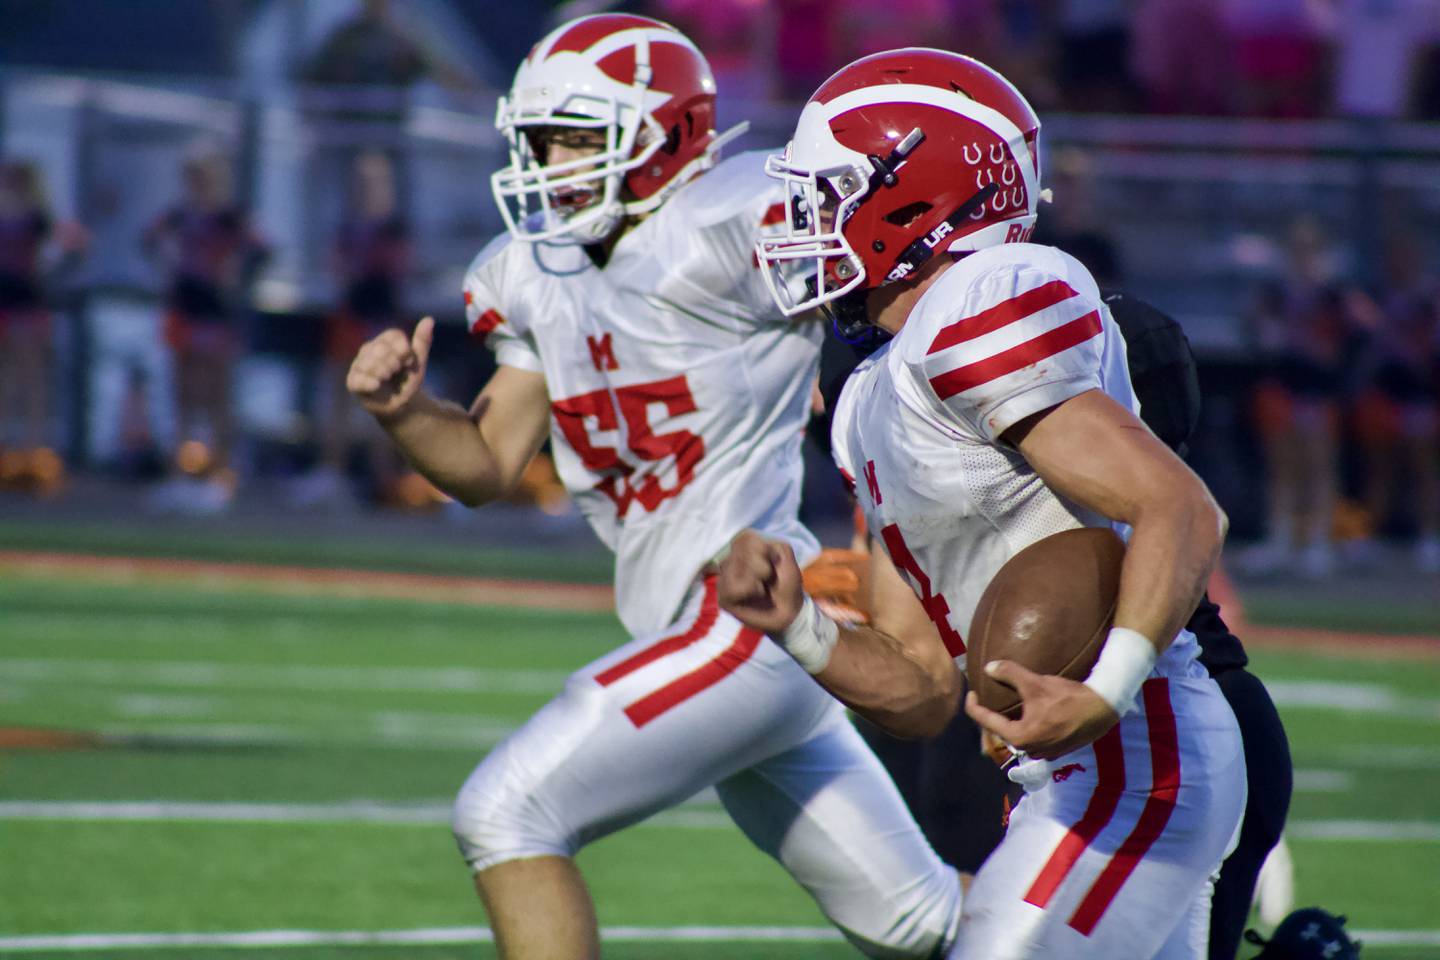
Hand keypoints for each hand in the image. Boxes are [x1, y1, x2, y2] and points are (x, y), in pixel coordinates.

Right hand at [346, 317, 433, 419]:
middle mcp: (369, 350)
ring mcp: (359, 365)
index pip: (392, 335)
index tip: (409, 362)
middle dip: (393, 361)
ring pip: (369, 362)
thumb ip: (422, 342)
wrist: (402, 405)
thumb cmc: (408, 381)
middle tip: (396, 371)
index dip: (403, 349)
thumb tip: (429, 319)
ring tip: (387, 378)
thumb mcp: (418, 363)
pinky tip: (377, 385)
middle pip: (380, 348)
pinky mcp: (353, 382)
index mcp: (384, 342)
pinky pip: (358, 379)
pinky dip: (369, 382)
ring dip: (383, 371)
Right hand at [717, 530, 804, 635]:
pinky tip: (755, 595)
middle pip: (741, 552)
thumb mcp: (785, 556)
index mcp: (743, 548)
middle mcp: (730, 560)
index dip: (765, 550)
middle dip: (763, 566)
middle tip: (768, 579)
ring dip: (757, 579)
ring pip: (735, 568)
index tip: (773, 562)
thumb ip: (771, 544)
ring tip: (762, 588)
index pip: (745, 538)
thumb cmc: (786, 582)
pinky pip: (732, 587)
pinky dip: (749, 590)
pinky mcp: (724, 597)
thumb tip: (751, 550)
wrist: (790, 611)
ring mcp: (724, 579)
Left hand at [964, 660, 1118, 760]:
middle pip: (1000, 732)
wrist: (1103, 709)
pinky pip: (1032, 738)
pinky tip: (1029, 713)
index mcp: (1020, 737)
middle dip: (991, 716)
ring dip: (1010, 722)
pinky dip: (1025, 726)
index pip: (985, 722)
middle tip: (987, 698)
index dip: (974, 706)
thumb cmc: (1068, 698)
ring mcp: (1044, 752)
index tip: (972, 692)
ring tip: (1006, 705)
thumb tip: (989, 667)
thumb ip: (1010, 674)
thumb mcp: (1036, 683)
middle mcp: (1029, 750)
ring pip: (1017, 736)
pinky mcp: (1056, 750)